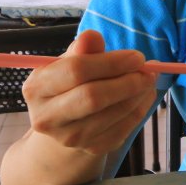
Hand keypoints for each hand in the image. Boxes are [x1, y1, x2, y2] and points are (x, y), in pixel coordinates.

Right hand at [21, 29, 158, 156]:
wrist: (64, 125)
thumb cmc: (69, 85)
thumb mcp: (69, 62)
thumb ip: (82, 49)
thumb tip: (92, 36)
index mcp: (37, 88)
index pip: (76, 71)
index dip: (111, 62)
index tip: (137, 57)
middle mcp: (47, 117)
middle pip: (93, 97)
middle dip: (127, 81)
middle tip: (147, 71)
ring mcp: (69, 138)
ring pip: (113, 114)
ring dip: (138, 95)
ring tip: (148, 80)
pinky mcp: (90, 148)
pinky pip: (123, 128)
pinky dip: (139, 109)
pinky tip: (144, 96)